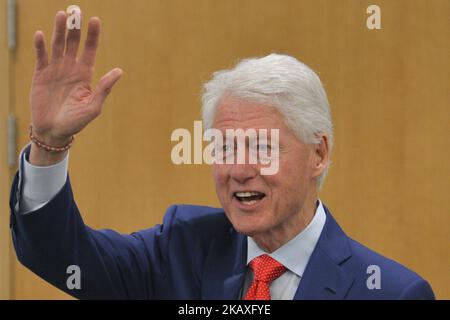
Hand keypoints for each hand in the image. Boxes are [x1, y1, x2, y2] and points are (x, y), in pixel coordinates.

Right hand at [30, 10, 121, 145]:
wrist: (54, 131)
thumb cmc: (77, 121)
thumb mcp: (93, 106)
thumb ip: (104, 88)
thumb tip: (119, 70)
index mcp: (85, 74)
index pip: (89, 49)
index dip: (92, 35)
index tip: (95, 20)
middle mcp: (70, 68)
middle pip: (73, 43)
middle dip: (75, 27)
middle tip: (76, 11)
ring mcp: (55, 69)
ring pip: (58, 45)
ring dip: (59, 30)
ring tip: (61, 15)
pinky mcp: (40, 74)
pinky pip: (41, 56)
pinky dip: (40, 45)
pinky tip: (41, 34)